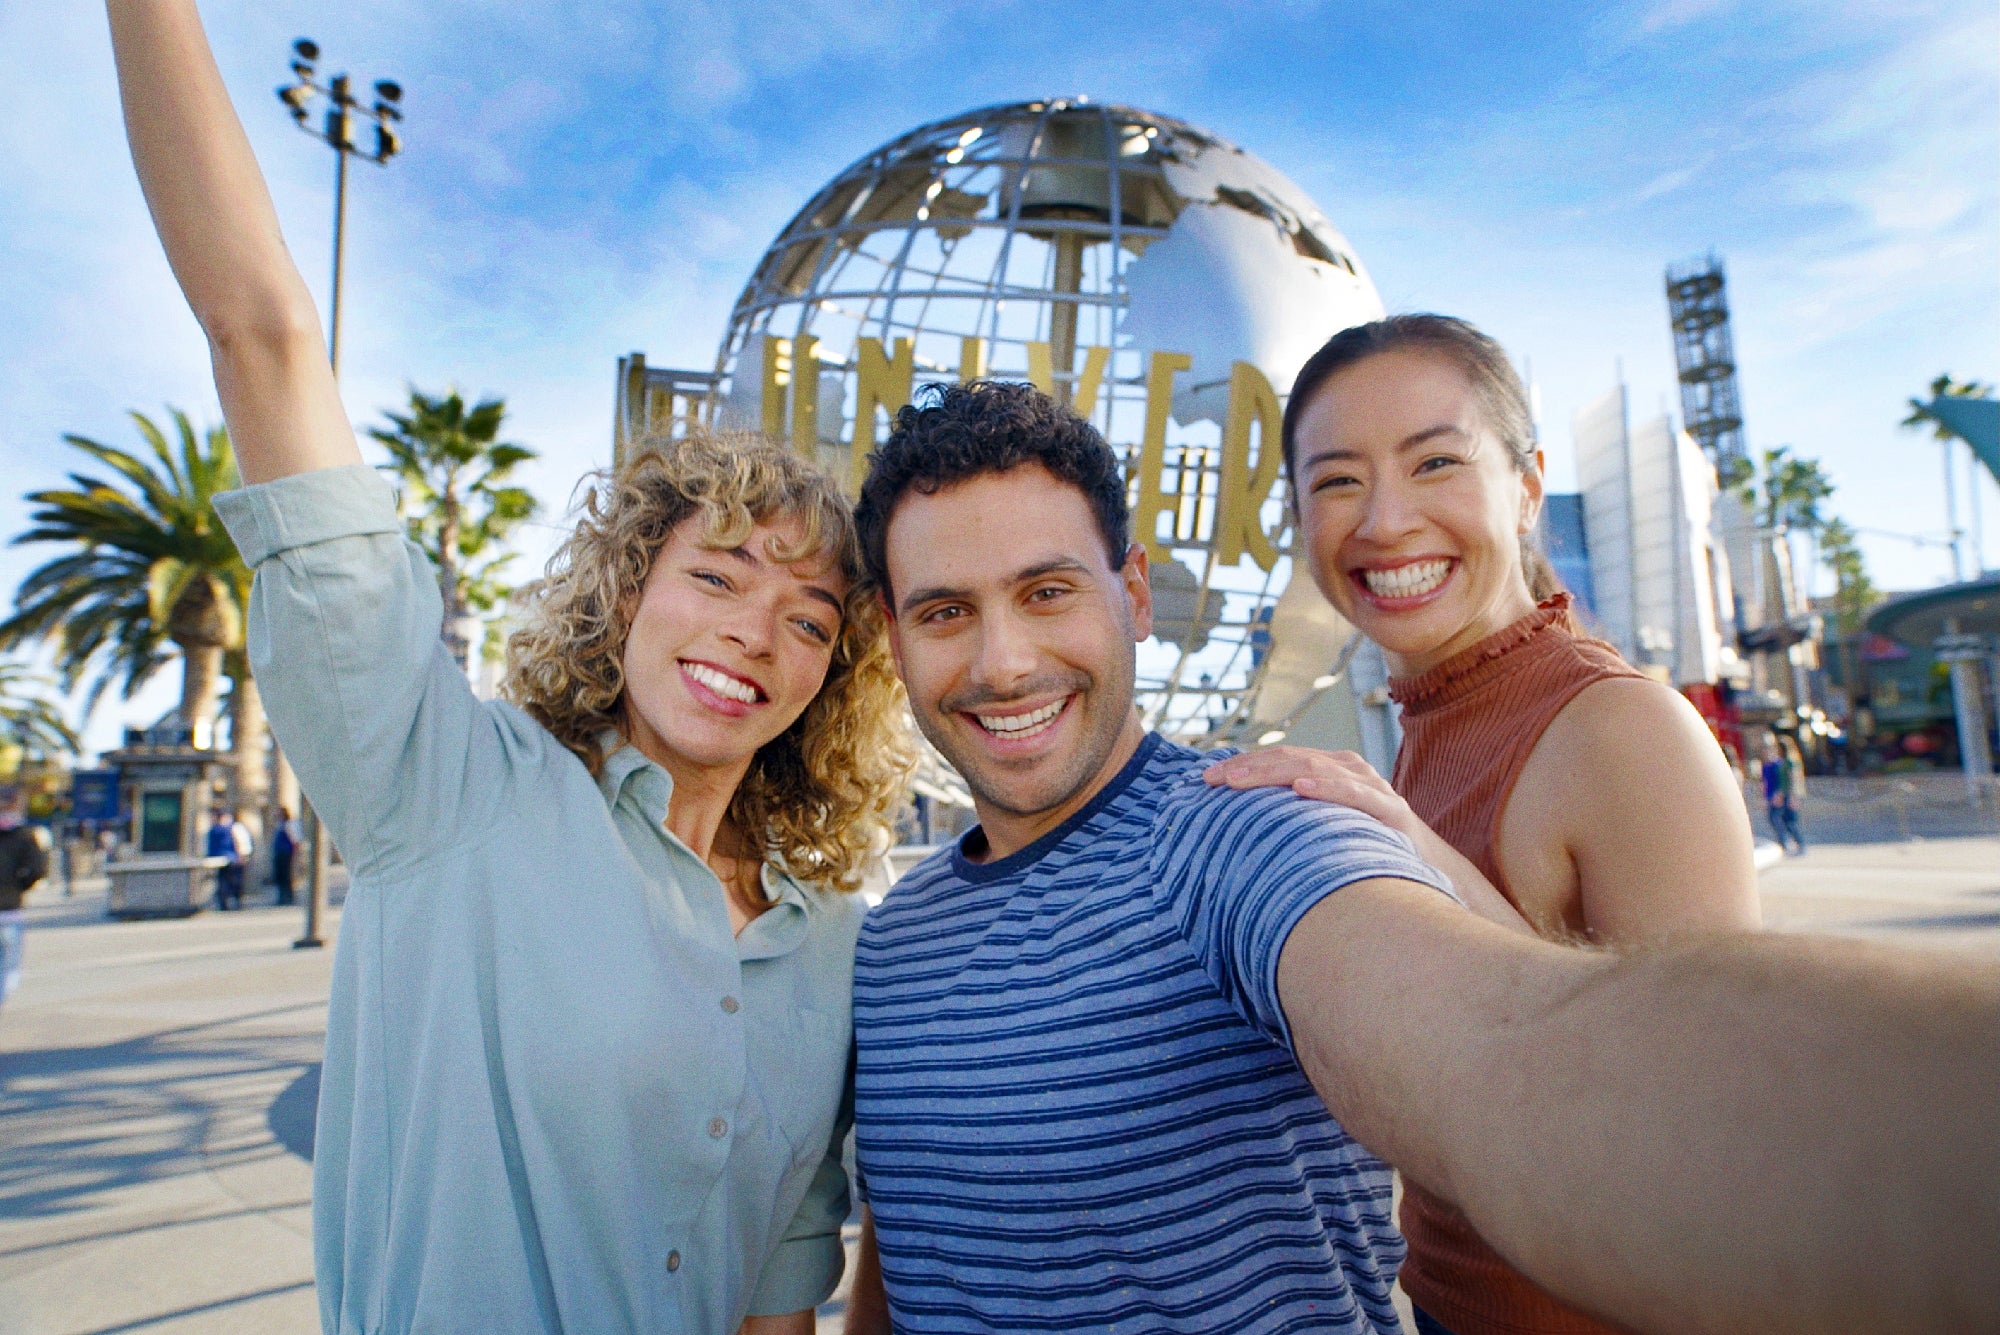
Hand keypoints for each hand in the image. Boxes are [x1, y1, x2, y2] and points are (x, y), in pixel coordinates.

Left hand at [1205, 746, 1417, 838]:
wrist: (1428, 870)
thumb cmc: (1368, 849)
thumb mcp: (1324, 830)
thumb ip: (1292, 821)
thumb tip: (1237, 831)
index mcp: (1331, 771)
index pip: (1278, 760)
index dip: (1242, 766)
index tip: (1205, 780)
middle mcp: (1350, 770)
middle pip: (1291, 759)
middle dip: (1249, 767)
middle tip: (1214, 779)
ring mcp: (1371, 786)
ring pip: (1315, 768)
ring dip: (1273, 773)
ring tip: (1240, 780)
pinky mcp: (1391, 809)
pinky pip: (1355, 795)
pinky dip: (1326, 787)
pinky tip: (1301, 788)